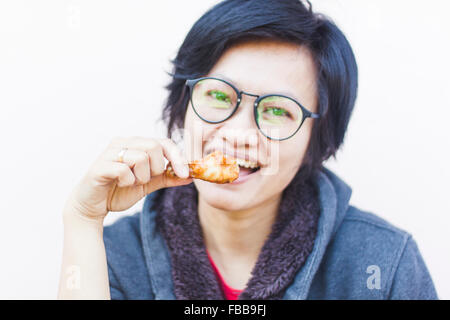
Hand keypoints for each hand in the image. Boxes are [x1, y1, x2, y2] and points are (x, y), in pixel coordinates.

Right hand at [64, 136, 191, 220]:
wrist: (92, 206)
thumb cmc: (119, 190)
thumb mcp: (148, 184)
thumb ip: (167, 178)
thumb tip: (190, 176)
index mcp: (135, 144)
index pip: (163, 142)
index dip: (177, 157)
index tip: (185, 174)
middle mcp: (122, 143)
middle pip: (154, 147)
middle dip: (155, 168)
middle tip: (144, 179)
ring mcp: (110, 152)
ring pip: (140, 157)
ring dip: (141, 177)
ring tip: (130, 182)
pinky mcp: (100, 166)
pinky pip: (124, 170)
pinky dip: (128, 181)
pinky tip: (119, 184)